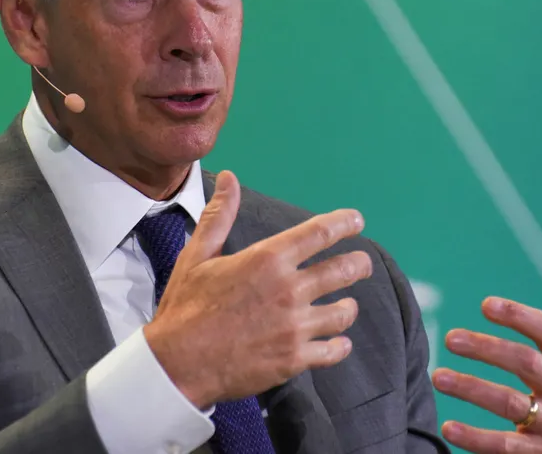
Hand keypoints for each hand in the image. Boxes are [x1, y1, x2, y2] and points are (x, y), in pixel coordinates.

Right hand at [144, 170, 371, 408]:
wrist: (178, 363)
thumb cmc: (185, 307)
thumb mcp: (197, 255)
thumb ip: (219, 215)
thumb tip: (229, 178)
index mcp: (268, 259)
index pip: (320, 232)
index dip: (345, 223)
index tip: (357, 221)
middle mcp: (289, 289)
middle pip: (344, 270)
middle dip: (359, 264)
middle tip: (363, 264)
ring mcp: (295, 326)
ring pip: (343, 312)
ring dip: (348, 306)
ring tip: (347, 305)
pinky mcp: (295, 359)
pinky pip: (333, 350)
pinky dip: (339, 345)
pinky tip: (337, 342)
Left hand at [431, 272, 541, 452]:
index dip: (519, 316)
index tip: (485, 305)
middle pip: (527, 363)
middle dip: (487, 348)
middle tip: (450, 338)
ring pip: (511, 403)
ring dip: (471, 387)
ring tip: (437, 376)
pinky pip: (506, 446)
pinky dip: (475, 437)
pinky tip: (448, 427)